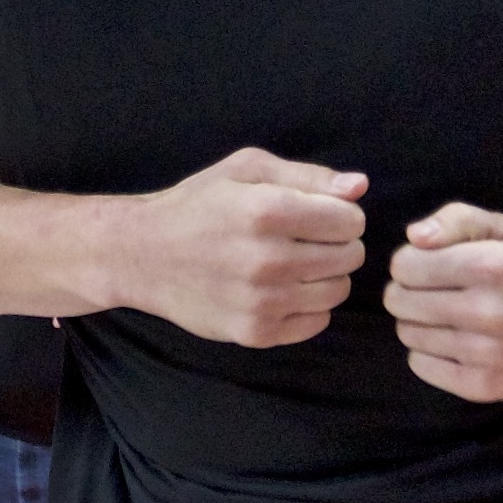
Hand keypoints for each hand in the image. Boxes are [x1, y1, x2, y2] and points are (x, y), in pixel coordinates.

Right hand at [121, 147, 366, 346]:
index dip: (342, 214)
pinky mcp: (255, 333)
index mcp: (268, 211)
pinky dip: (310, 305)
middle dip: (338, 243)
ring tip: (296, 262)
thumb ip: (310, 176)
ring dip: (327, 275)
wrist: (143, 255)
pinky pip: (317, 322)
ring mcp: (262, 302)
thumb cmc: (199, 204)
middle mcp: (267, 260)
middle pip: (350, 257)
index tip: (320, 213)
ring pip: (338, 291)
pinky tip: (284, 288)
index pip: (351, 221)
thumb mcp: (247, 169)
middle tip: (307, 238)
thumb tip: (360, 187)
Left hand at [385, 203, 502, 402]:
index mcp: (489, 265)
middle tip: (436, 291)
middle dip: (409, 291)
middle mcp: (485, 311)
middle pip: (398, 301)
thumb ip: (457, 220)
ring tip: (450, 316)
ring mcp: (484, 354)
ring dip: (420, 322)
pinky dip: (428, 353)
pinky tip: (455, 341)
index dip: (411, 261)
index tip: (430, 265)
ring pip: (407, 334)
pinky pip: (420, 366)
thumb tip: (414, 237)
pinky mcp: (482, 386)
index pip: (404, 265)